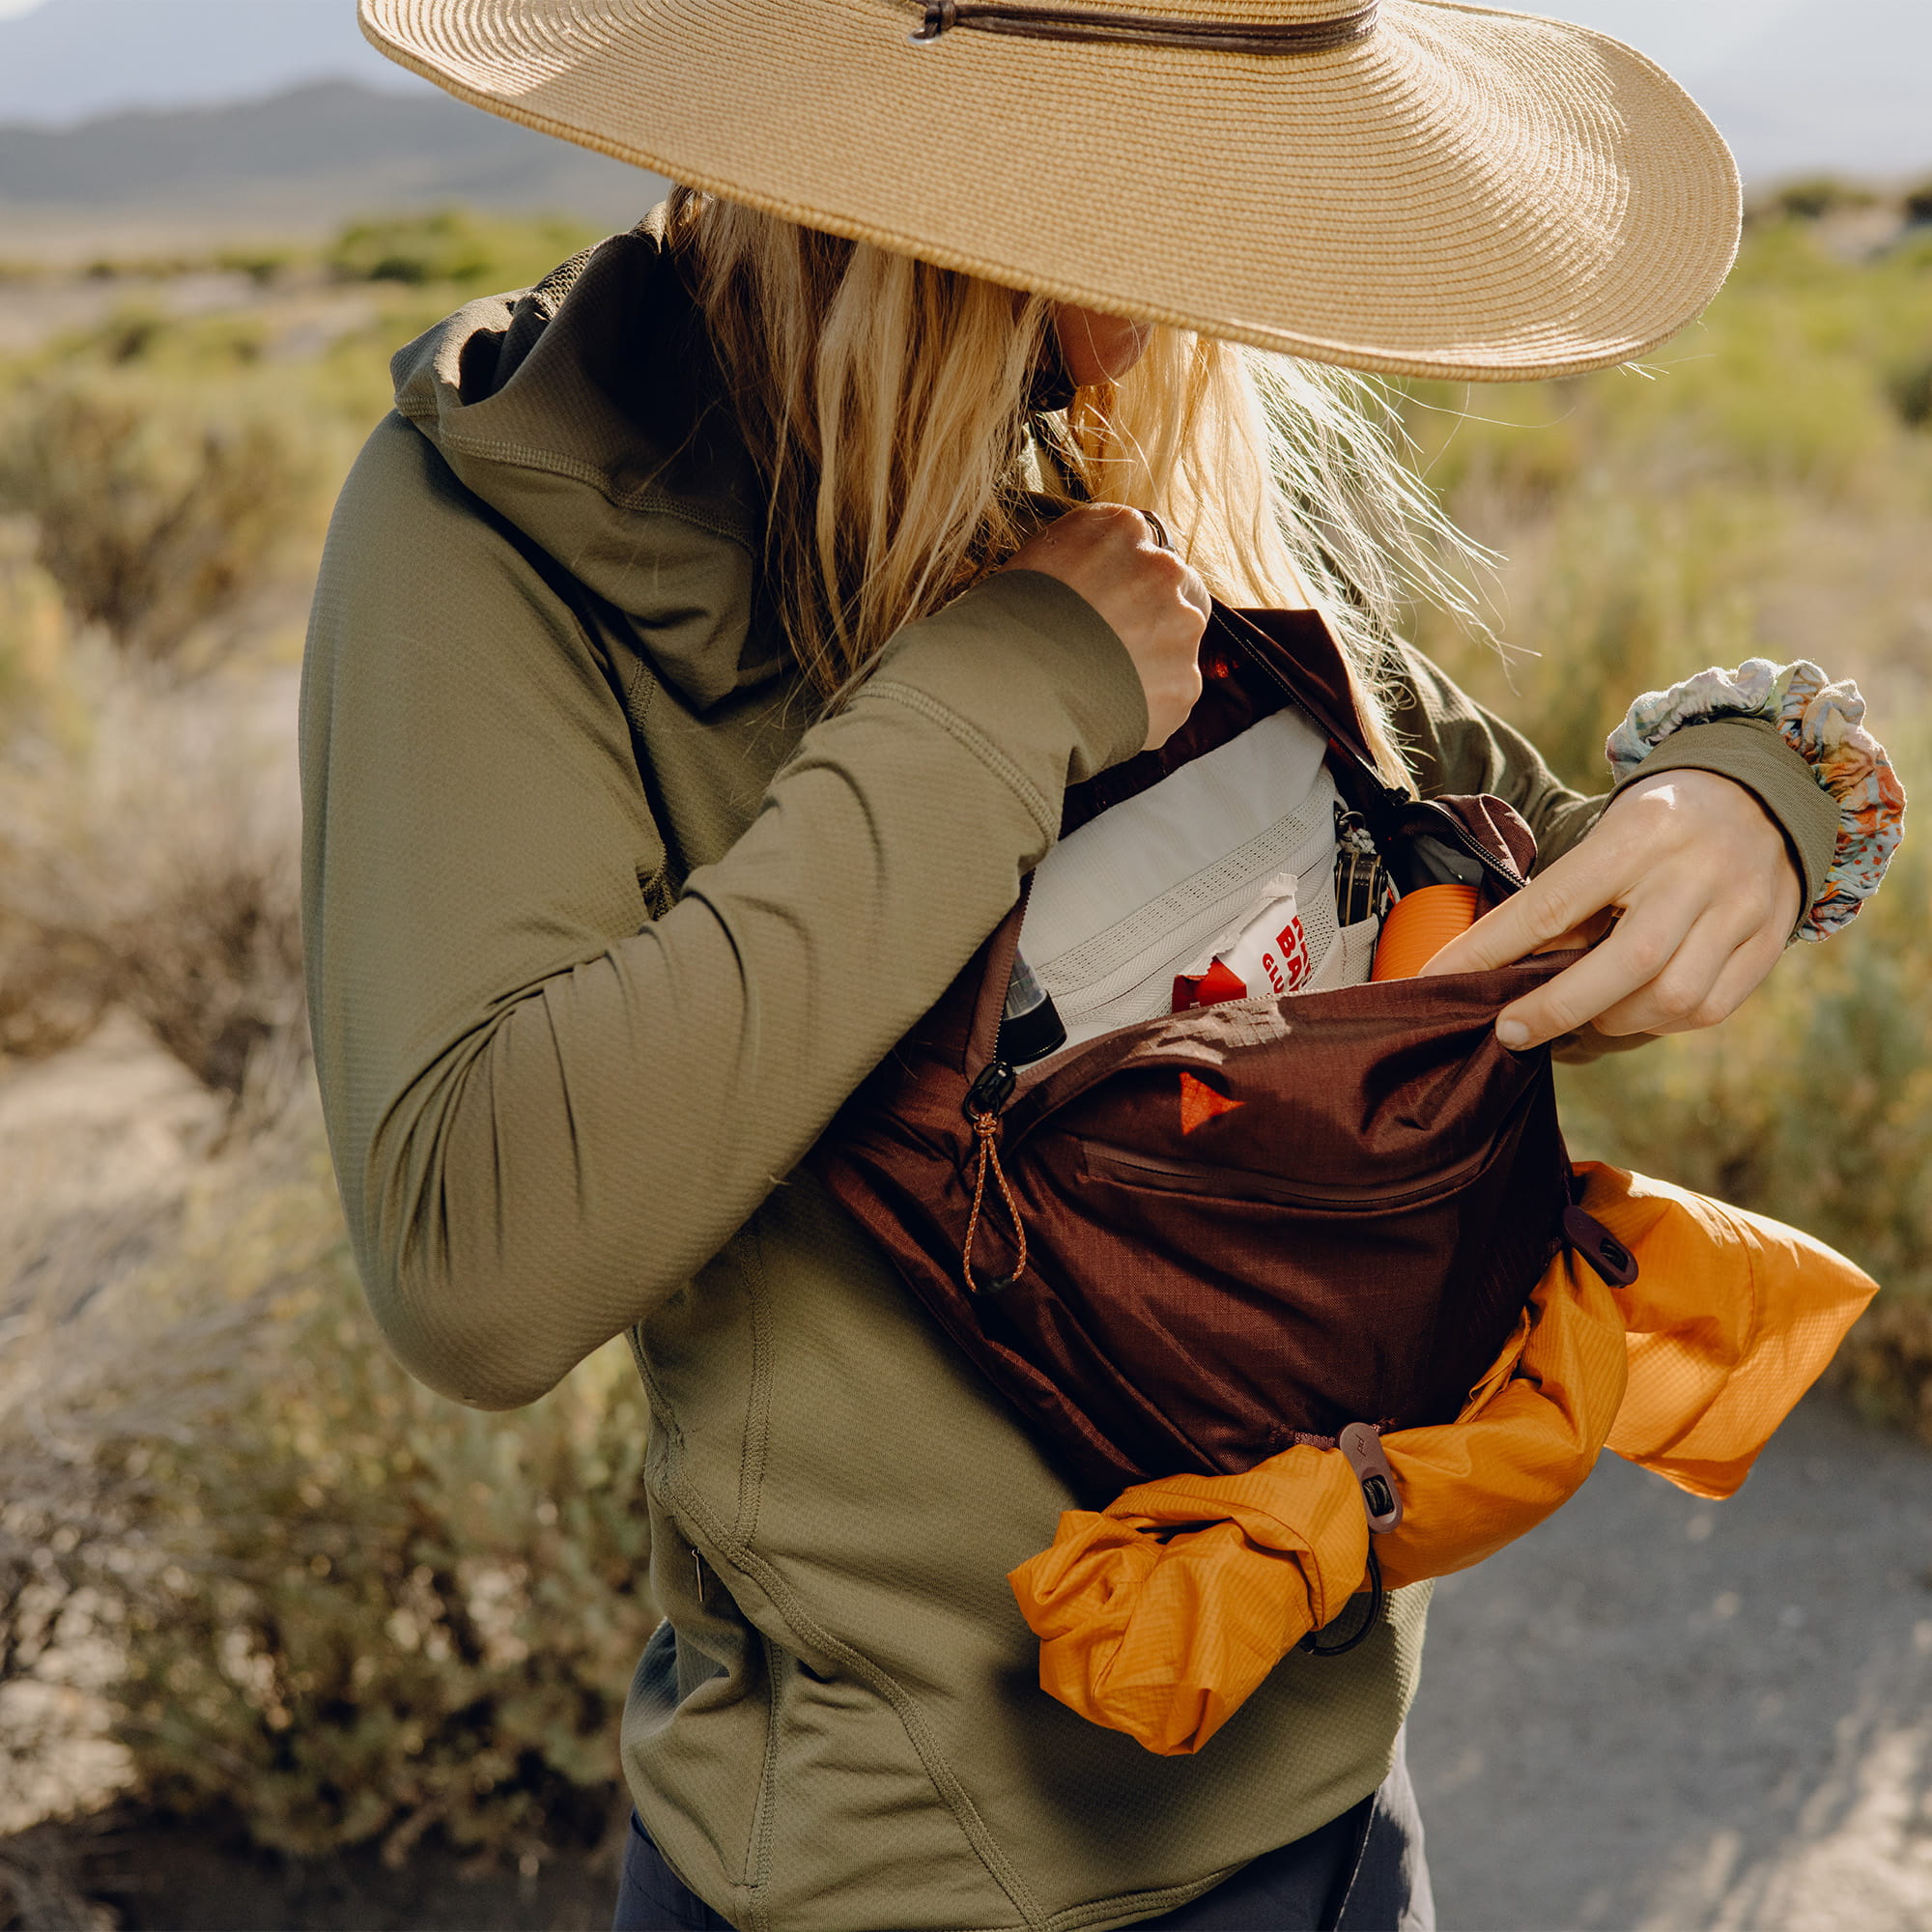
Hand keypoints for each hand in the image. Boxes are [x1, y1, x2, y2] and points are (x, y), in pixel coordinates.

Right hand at [1001, 504, 1208, 748]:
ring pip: (1177, 645)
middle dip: (1155, 617)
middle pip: (1178, 590)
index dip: (1127, 581)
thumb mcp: (1036, 560)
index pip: (1145, 547)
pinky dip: (1149, 704)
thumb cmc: (1004, 622)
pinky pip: (1173, 695)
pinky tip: (1110, 709)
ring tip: (1103, 684)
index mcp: (1121, 529)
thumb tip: (1091, 573)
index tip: (1108, 605)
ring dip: (1152, 662)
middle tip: (1113, 646)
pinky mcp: (1184, 684)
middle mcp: (1162, 568)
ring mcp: (1181, 627)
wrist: (1008, 684)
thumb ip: (1081, 555)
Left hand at [1419, 770, 1803, 1048]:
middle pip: (1624, 965)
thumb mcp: (1607, 838)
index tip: (1439, 980)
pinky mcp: (1769, 940)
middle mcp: (1695, 871)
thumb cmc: (1659, 824)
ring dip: (1615, 1019)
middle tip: (1509, 1031)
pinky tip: (1638, 1008)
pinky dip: (1662, 1021)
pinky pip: (1709, 1008)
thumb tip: (1503, 970)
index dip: (1488, 950)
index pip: (1550, 904)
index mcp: (1637, 835)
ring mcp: (1742, 908)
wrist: (1763, 792)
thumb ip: (1566, 901)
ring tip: (1588, 1010)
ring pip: (1671, 997)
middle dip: (1555, 1009)